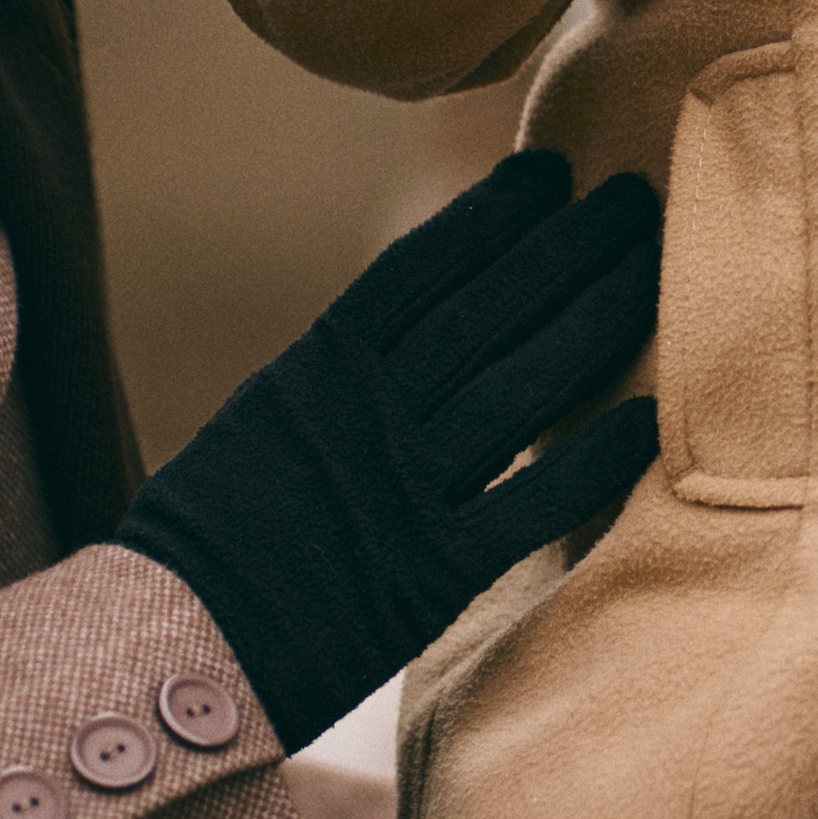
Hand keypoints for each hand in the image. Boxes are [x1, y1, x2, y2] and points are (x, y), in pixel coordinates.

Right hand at [117, 151, 659, 748]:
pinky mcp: (429, 575)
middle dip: (567, 249)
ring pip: (519, 390)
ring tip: (652, 269)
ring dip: (594, 323)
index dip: (490, 216)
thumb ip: (335, 376)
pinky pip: (528, 508)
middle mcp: (364, 416)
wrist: (165, 647)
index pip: (419, 271)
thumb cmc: (207, 538)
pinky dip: (590, 463)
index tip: (549, 171)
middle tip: (633, 198)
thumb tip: (402, 328)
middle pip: (486, 313)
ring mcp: (400, 491)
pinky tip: (646, 421)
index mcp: (315, 370)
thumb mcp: (262, 422)